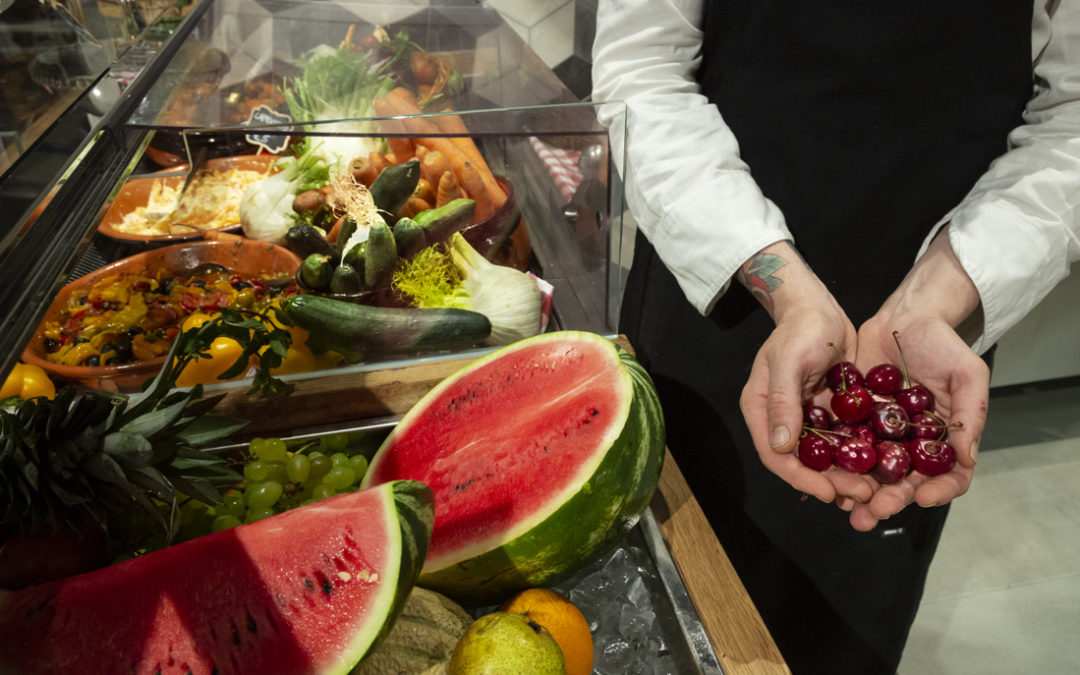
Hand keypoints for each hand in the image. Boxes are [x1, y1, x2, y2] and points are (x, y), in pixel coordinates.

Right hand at [737, 242, 871, 504]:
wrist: (821, 309)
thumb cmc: (800, 329)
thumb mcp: (789, 361)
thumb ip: (783, 401)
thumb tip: (779, 445)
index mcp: (761, 411)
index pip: (775, 456)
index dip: (801, 478)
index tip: (828, 492)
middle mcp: (782, 421)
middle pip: (802, 464)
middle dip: (831, 482)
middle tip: (862, 495)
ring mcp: (807, 420)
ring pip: (825, 458)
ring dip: (848, 476)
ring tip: (875, 491)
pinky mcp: (830, 415)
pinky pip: (844, 441)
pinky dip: (860, 456)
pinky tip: (883, 468)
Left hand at [845, 227, 988, 530]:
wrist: (904, 318)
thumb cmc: (944, 345)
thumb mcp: (968, 374)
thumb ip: (970, 415)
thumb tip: (967, 459)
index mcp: (945, 440)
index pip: (948, 477)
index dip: (938, 492)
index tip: (922, 497)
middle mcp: (912, 445)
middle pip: (904, 483)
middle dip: (889, 501)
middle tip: (874, 512)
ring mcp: (882, 435)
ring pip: (870, 473)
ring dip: (858, 491)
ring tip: (847, 505)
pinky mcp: (854, 422)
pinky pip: (843, 447)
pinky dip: (835, 463)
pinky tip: (824, 474)